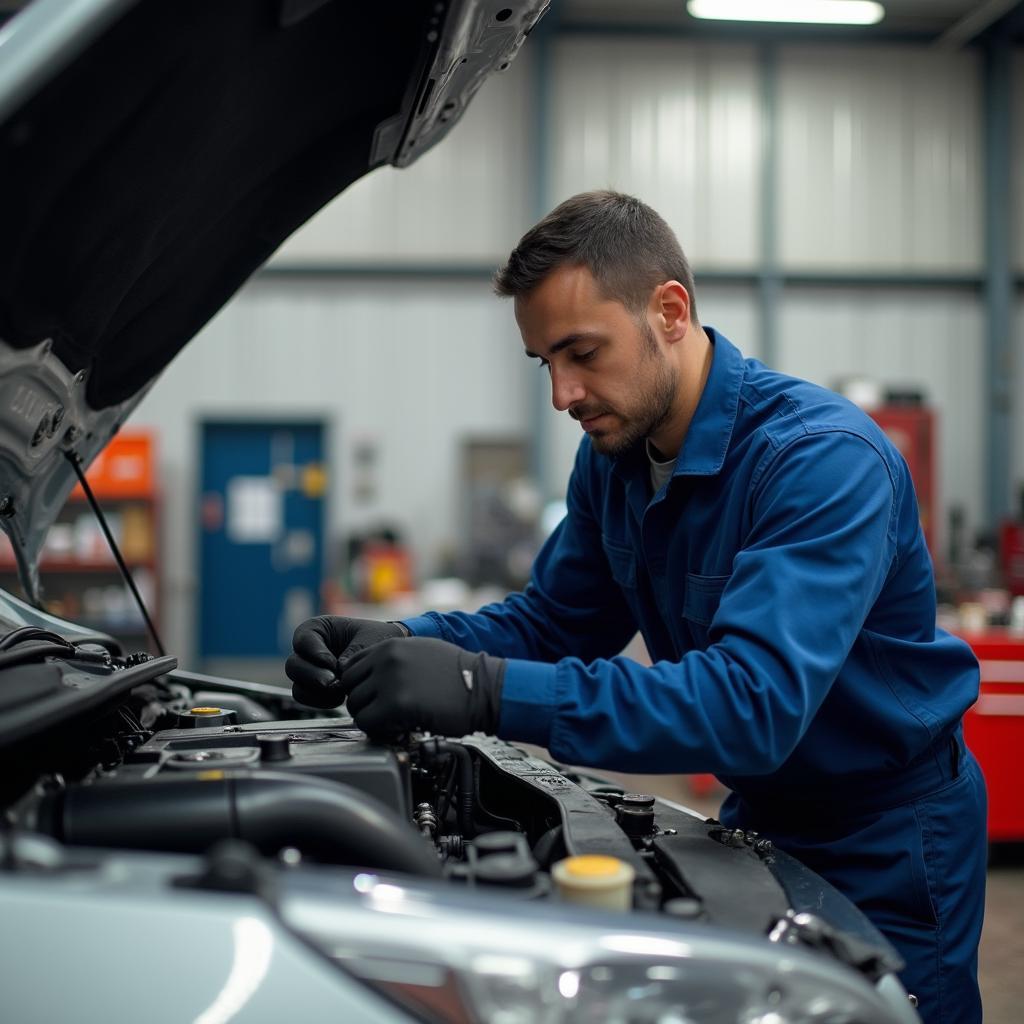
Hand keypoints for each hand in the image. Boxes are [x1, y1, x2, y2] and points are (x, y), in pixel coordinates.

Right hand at [287, 615, 405, 708]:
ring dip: (316, 692)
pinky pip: (306, 698)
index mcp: (319, 629)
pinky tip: (339, 698)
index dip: (314, 652)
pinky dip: (319, 701)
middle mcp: (310, 650)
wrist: (390, 658)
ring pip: (297, 685)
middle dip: (312, 676)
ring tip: (339, 692)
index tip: (332, 663)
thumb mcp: (369, 640)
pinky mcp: (316, 689)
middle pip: (293, 665)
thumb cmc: (379, 639)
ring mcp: (311, 671)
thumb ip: (353, 652)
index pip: (303, 638)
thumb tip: (338, 671)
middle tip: (333, 682)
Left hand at [343, 637, 504, 738]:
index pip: (351, 666)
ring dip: (372, 718)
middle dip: (364, 703)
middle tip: (384, 713)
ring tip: (394, 721)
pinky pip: (368, 723)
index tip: (374, 697)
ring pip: (356, 707)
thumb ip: (392, 660)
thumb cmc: (459, 674)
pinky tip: (399, 728)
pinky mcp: (396, 704)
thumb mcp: (421, 652)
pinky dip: (379, 731)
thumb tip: (372, 677)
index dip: (361, 686)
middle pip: (349, 687)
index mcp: (390, 645)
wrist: (484, 687)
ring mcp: (390, 680)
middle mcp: (386, 659)